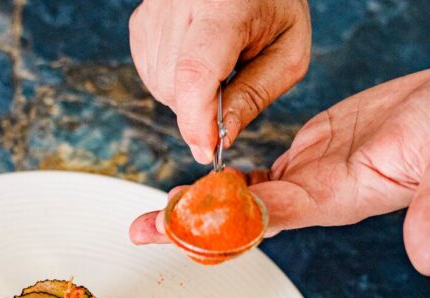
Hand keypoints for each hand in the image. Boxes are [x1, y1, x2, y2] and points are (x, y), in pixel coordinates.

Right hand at [129, 0, 310, 163]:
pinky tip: (198, 61)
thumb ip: (254, 96)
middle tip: (232, 90)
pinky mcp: (141, 20)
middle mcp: (179, 0)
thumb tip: (219, 140)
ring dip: (188, 96)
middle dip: (201, 109)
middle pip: (174, 86)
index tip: (208, 151)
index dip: (197, 121)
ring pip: (159, 85)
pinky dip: (174, 83)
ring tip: (219, 68)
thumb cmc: (275, 9)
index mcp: (223, 4)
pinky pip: (150, 74)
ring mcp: (154, 8)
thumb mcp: (287, 52)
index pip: (195, 71)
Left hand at [132, 68, 429, 274]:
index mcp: (338, 200)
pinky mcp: (316, 148)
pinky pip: (264, 169)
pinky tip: (203, 174)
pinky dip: (233, 172)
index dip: (222, 224)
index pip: (268, 216)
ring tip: (155, 208)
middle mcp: (317, 194)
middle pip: (241, 214)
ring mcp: (313, 173)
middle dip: (191, 224)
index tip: (179, 228)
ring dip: (203, 201)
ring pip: (245, 194)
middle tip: (138, 229)